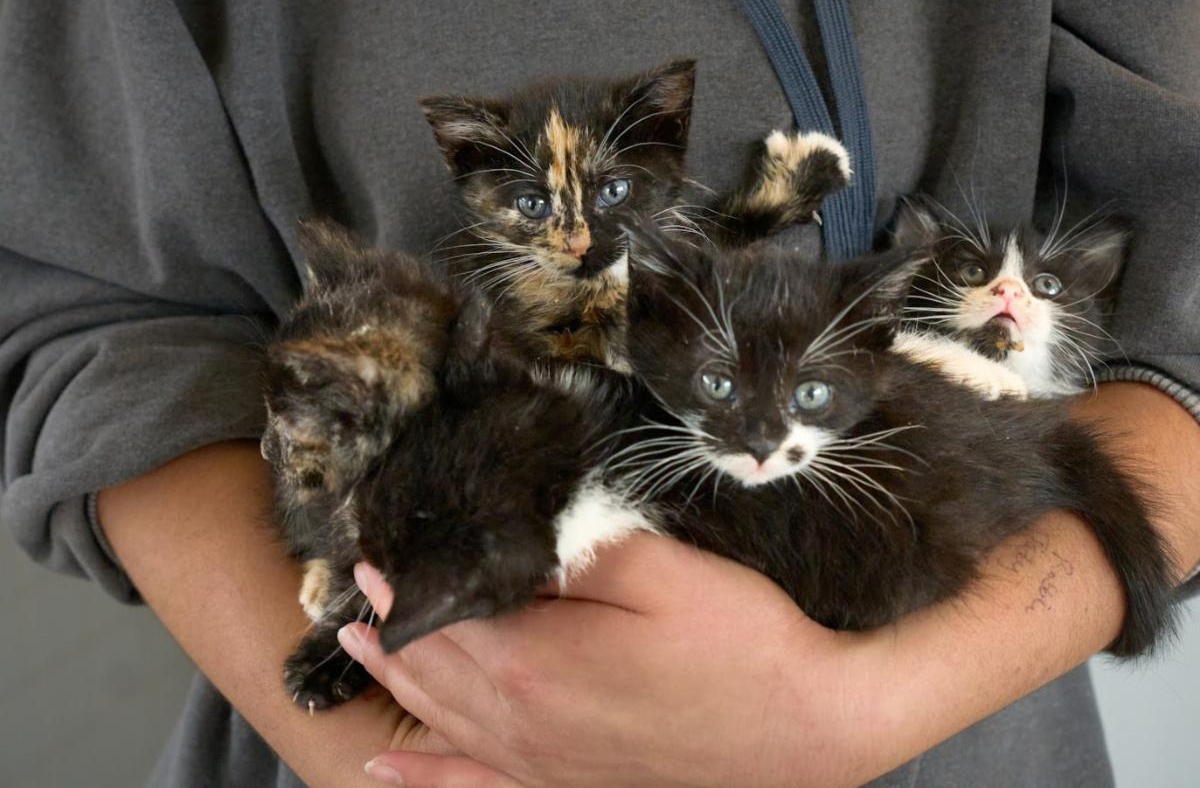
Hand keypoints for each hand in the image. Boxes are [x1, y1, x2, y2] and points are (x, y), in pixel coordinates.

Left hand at [340, 533, 881, 787]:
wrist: (807, 729)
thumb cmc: (740, 645)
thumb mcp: (659, 571)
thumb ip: (571, 550)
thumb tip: (505, 535)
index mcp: (531, 664)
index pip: (439, 616)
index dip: (403, 583)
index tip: (375, 550)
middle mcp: (520, 723)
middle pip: (429, 669)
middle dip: (390, 624)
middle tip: (363, 586)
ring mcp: (541, 763)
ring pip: (440, 719)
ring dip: (394, 680)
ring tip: (360, 647)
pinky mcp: (568, 784)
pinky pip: (473, 784)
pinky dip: (424, 778)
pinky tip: (387, 773)